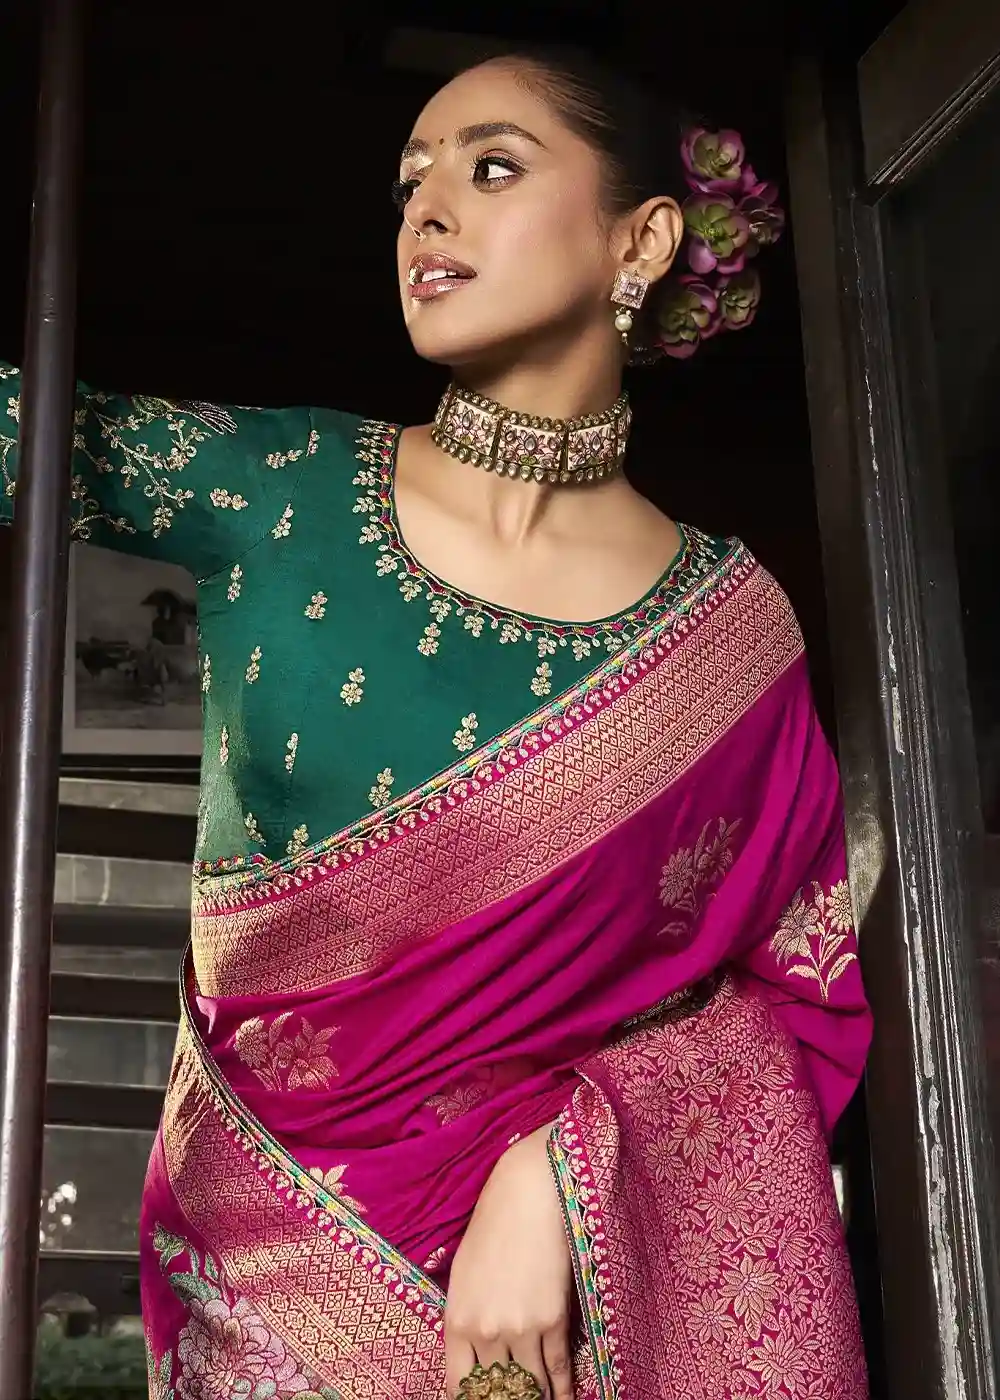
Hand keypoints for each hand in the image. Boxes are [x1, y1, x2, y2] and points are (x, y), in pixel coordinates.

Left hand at [445, 1123, 572, 1399]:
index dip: (472, 1399)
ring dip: (537, 1395)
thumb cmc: (491, 1226)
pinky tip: (565, 1398)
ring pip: (531, 1384)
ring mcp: (521, 1329)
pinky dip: (563, 1389)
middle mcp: (485, 1332)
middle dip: (507, 1397)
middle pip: (497, 1389)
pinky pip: (559, 1369)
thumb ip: (465, 1317)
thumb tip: (475, 1354)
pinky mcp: (554, 1321)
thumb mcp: (463, 1274)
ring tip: (542, 1399)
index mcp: (456, 1321)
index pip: (458, 1385)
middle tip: (514, 1396)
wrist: (528, 1194)